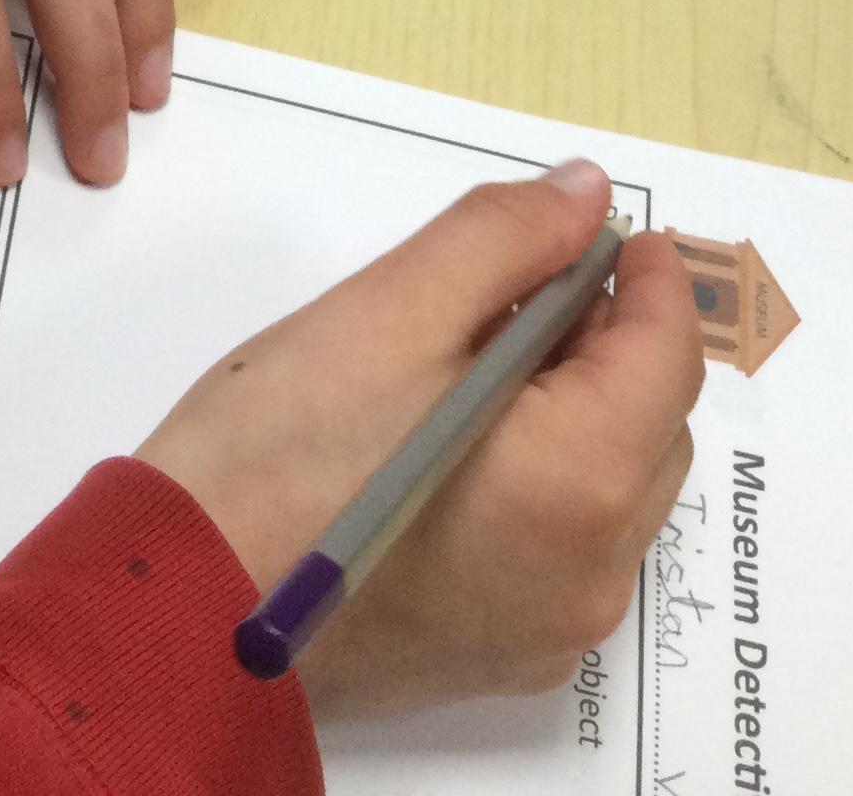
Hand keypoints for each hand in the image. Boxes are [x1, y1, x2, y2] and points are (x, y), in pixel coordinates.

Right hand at [139, 161, 704, 718]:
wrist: (185, 606)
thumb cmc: (281, 448)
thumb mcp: (391, 309)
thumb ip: (504, 239)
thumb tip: (587, 195)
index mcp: (582, 482)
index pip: (667, 359)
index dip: (649, 278)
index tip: (608, 224)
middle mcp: (594, 575)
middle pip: (650, 428)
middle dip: (609, 343)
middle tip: (522, 282)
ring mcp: (551, 631)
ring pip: (610, 491)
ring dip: (576, 409)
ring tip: (477, 354)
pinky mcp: (502, 657)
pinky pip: (562, 548)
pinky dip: (543, 480)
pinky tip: (456, 441)